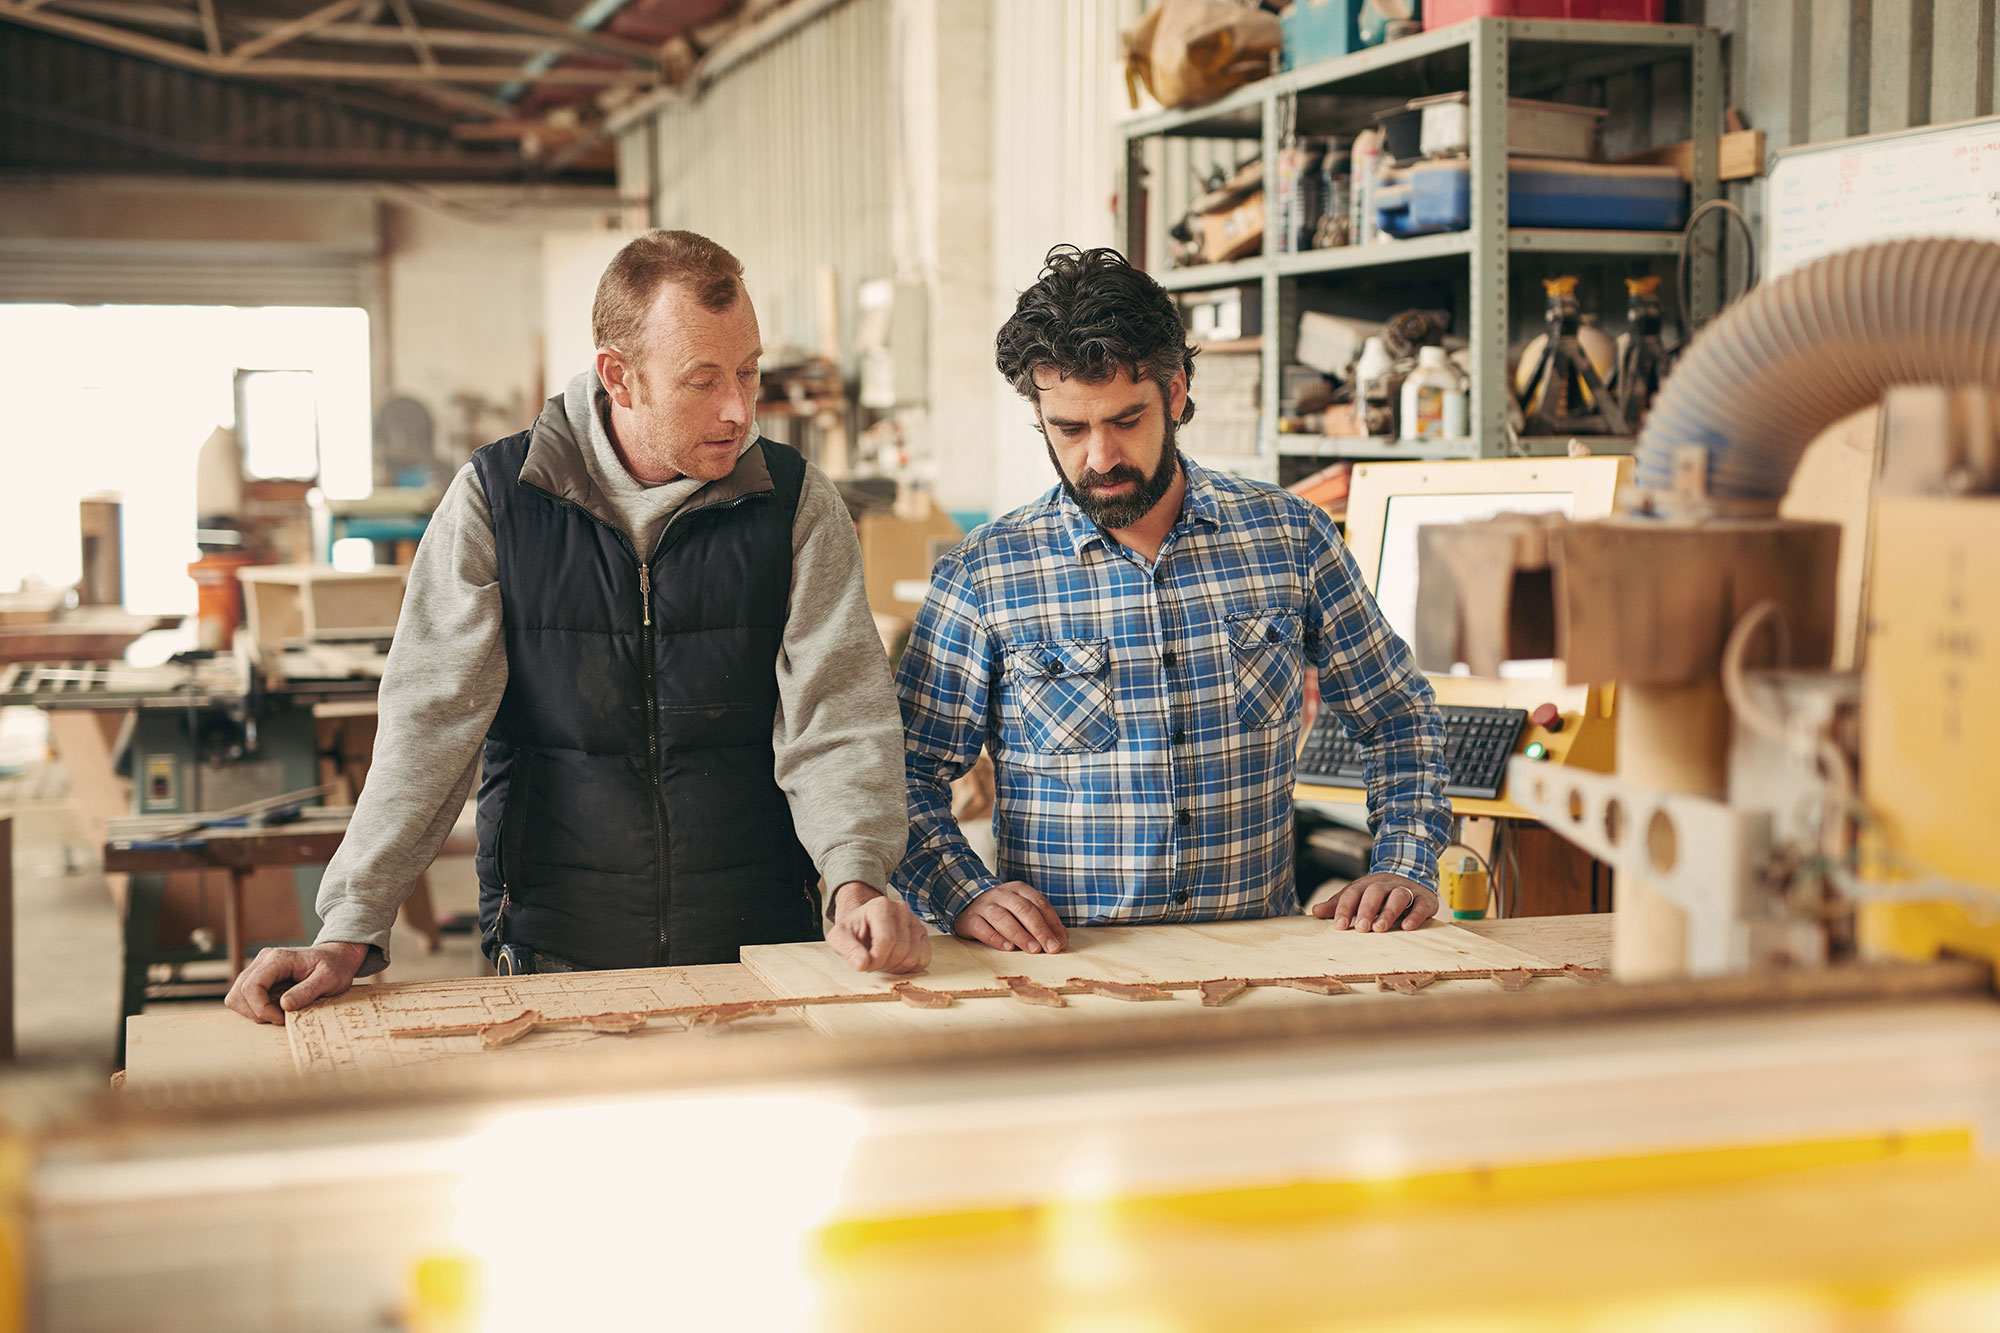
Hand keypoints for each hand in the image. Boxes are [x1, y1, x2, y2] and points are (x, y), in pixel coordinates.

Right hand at [224, 941, 369, 1023]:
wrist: (337, 958)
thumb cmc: (335, 966)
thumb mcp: (330, 979)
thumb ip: (308, 991)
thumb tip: (285, 1006)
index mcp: (278, 959)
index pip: (252, 986)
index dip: (261, 1008)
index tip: (282, 1019)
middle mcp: (263, 961)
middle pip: (238, 994)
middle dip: (256, 1013)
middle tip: (281, 1019)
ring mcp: (259, 969)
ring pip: (237, 997)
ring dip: (254, 1013)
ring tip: (280, 1014)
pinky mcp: (259, 979)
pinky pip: (245, 999)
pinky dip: (257, 1010)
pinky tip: (277, 1010)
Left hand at [827, 883, 931, 973]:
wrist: (865, 924)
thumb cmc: (854, 930)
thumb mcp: (839, 937)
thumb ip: (847, 949)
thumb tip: (862, 963)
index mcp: (881, 907)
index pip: (887, 940)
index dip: (876, 959)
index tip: (865, 964)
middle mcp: (902, 911)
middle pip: (901, 950)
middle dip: (885, 964)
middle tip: (873, 962)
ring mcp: (915, 922)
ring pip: (913, 958)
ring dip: (896, 967)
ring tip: (883, 959)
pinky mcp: (923, 934)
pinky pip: (924, 959)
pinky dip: (909, 967)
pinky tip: (896, 961)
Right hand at [952, 881, 1069, 953]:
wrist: (967, 903)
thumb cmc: (1002, 911)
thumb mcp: (1022, 911)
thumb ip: (1041, 922)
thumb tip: (1061, 939)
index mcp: (1019, 889)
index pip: (1040, 904)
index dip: (1053, 923)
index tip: (1061, 942)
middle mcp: (1002, 894)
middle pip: (1024, 910)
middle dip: (1040, 930)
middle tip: (1051, 948)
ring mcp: (985, 905)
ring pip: (1003, 918)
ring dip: (1020, 935)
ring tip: (1033, 949)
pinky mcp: (970, 919)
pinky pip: (983, 928)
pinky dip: (996, 938)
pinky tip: (1008, 948)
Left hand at [1311, 872, 1439, 932]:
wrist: (1413, 874)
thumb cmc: (1380, 893)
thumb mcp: (1358, 895)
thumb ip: (1338, 904)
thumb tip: (1315, 911)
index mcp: (1367, 884)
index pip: (1353, 893)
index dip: (1345, 908)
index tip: (1340, 926)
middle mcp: (1386, 885)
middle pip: (1375, 892)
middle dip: (1367, 909)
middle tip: (1362, 928)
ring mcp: (1406, 890)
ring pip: (1398, 896)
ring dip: (1389, 911)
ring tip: (1380, 928)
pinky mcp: (1424, 899)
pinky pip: (1421, 905)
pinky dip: (1415, 915)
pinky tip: (1407, 926)